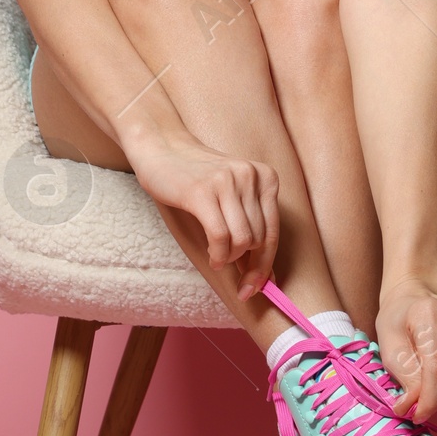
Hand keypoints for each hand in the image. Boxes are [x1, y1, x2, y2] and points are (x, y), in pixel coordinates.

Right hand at [124, 133, 279, 305]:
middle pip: (260, 240)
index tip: (256, 287)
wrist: (162, 148)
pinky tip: (212, 256)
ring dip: (229, 258)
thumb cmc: (197, 177)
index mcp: (266, 177)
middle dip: (248, 266)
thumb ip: (251, 225)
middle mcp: (251, 176)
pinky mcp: (202, 192)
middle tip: (235, 278)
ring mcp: (227, 182)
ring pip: (243, 241)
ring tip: (217, 256)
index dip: (266, 266)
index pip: (274, 232)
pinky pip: (220, 237)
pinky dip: (218, 254)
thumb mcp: (233, 193)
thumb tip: (267, 275)